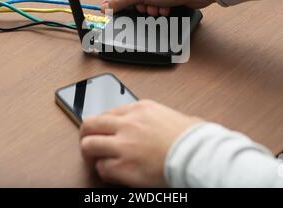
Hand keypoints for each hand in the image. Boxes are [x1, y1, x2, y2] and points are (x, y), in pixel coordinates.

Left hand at [80, 100, 202, 186]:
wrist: (196, 154)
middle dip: (86, 134)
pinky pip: (102, 168)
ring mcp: (122, 145)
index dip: (102, 123)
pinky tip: (114, 172)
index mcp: (139, 108)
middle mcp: (127, 124)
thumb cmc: (191, 137)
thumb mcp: (169, 115)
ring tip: (97, 159)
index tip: (101, 129)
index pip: (108, 112)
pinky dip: (105, 171)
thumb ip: (152, 117)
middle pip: (90, 124)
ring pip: (88, 145)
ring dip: (91, 153)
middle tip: (88, 141)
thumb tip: (151, 123)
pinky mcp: (122, 166)